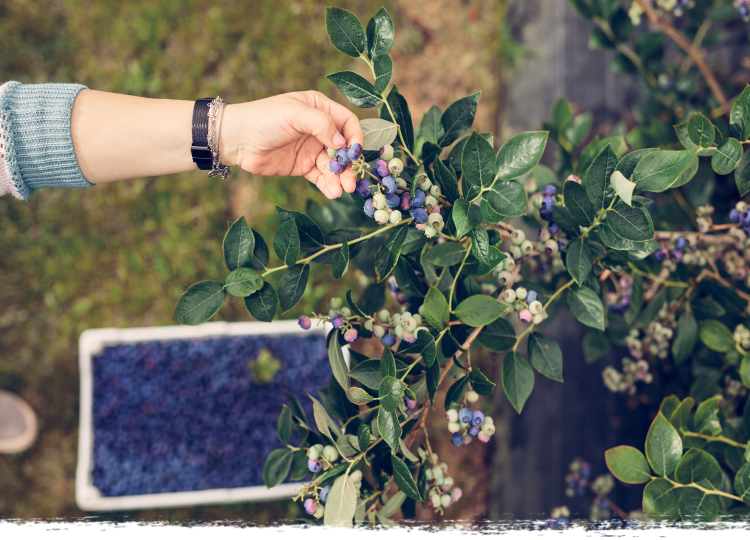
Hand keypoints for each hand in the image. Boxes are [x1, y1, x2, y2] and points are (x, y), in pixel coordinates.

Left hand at [220, 91, 363, 198]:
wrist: (238, 140)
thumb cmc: (264, 118)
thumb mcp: (294, 114)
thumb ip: (321, 124)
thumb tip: (342, 143)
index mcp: (320, 108)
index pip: (348, 123)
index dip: (355, 138)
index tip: (354, 154)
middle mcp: (319, 129)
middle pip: (344, 148)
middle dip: (349, 165)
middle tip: (350, 181)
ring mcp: (312, 149)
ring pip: (334, 166)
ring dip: (339, 179)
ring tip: (340, 191)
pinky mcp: (303, 166)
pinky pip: (321, 177)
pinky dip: (328, 186)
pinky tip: (332, 193)